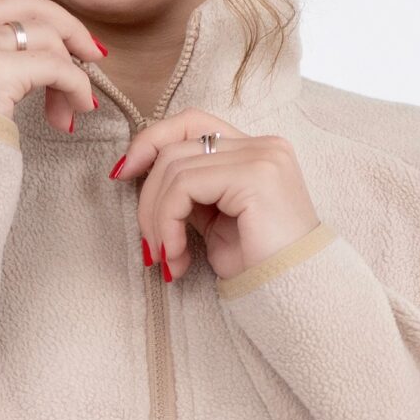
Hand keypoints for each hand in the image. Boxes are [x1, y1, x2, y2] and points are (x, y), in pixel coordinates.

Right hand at [0, 0, 106, 134]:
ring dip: (69, 71)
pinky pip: (53, 65)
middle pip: (23, 3)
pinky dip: (75, 84)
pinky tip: (78, 108)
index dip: (34, 22)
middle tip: (91, 55)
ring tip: (73, 109)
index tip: (60, 46)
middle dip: (65, 26)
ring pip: (43, 35)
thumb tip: (15, 65)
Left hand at [112, 108, 320, 285]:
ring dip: (156, 218)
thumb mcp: (215, 221)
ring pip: (174, 167)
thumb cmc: (258, 266)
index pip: (192, 123)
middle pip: (176, 145)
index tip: (123, 174)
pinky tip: (178, 256)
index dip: (151, 141)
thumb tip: (140, 174)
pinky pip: (185, 186)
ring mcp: (261, 156)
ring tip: (167, 256)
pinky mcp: (255, 175)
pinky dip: (168, 223)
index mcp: (256, 151)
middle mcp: (263, 145)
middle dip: (148, 197)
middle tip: (152, 245)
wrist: (296, 297)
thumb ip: (190, 192)